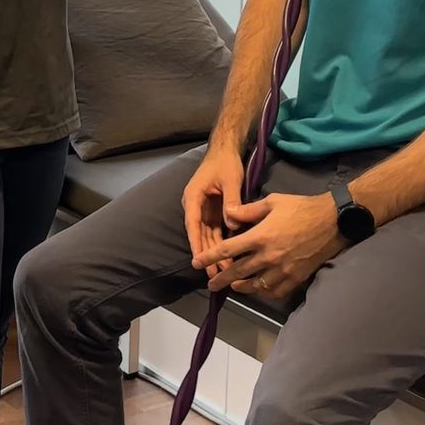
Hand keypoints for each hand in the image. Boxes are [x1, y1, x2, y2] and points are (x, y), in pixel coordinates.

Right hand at [181, 145, 245, 280]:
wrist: (225, 151)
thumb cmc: (225, 163)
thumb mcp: (230, 180)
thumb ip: (231, 201)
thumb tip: (232, 224)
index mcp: (193, 196)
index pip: (192, 223)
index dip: (196, 242)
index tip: (199, 259)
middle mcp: (194, 206)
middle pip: (199, 234)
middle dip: (206, 253)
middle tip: (215, 272)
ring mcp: (202, 210)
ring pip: (206, 235)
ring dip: (213, 252)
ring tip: (221, 270)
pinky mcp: (212, 212)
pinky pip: (214, 231)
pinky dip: (219, 243)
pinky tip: (226, 257)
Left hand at [193, 192, 342, 298]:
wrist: (332, 222)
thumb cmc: (301, 207)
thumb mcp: (272, 202)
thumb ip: (247, 211)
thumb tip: (228, 214)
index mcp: (260, 237)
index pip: (227, 250)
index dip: (209, 257)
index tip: (196, 263)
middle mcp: (268, 257)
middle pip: (238, 272)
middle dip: (220, 279)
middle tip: (210, 284)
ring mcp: (282, 270)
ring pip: (255, 285)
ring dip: (241, 287)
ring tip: (232, 286)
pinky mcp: (295, 277)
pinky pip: (275, 291)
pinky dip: (263, 292)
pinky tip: (258, 289)